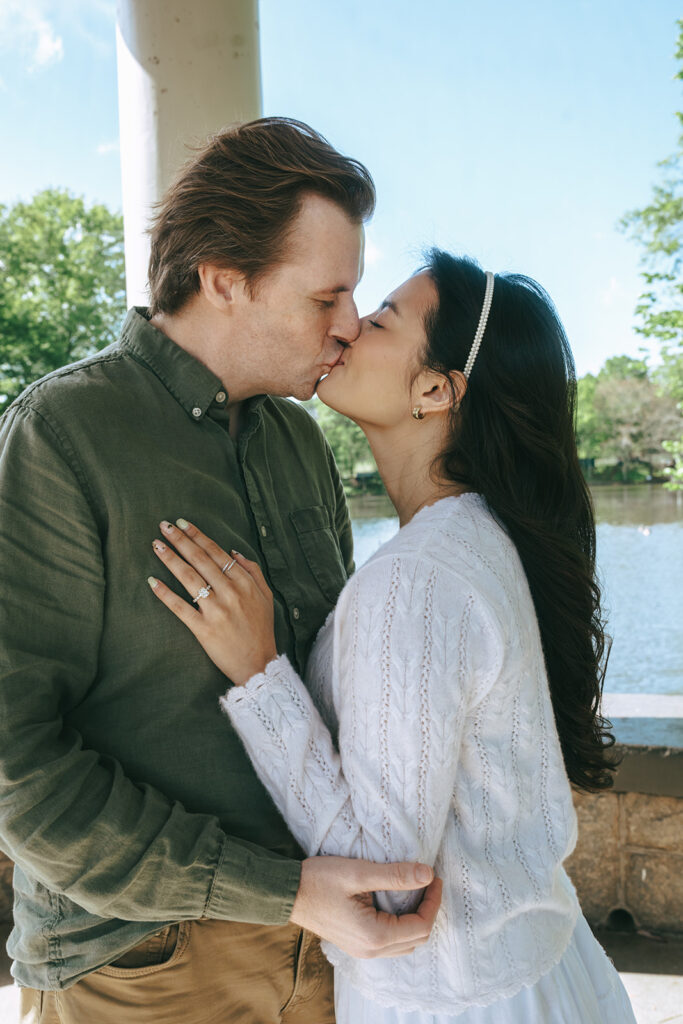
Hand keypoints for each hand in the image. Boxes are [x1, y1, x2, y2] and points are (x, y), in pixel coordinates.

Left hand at [148, 519, 277, 684]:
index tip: (182, 524)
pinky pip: (180, 608)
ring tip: (156, 545)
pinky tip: (152, 581)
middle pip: (200, 560)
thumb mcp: (266, 596)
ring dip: (170, 559)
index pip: (216, 553)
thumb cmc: (262, 629)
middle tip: (164, 525)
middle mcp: (229, 593)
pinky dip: (165, 594)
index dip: (198, 536)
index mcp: (244, 583)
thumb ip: (252, 570)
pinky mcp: (203, 629)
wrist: (259, 664)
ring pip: (189, 578)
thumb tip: (232, 551)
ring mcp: (215, 611)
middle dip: (181, 540)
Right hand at [290, 856, 442, 958]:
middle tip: (428, 881)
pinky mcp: (356, 943)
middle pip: (416, 938)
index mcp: (374, 935)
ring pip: (405, 943)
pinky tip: (398, 902)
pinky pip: (390, 941)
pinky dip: (402, 924)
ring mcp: (362, 950)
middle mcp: (371, 950)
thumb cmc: (319, 880)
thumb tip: (427, 874)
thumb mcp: (358, 872)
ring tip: (416, 890)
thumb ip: (394, 875)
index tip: (434, 876)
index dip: (433, 901)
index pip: (421, 926)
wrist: (286, 893)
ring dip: (416, 919)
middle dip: (428, 909)